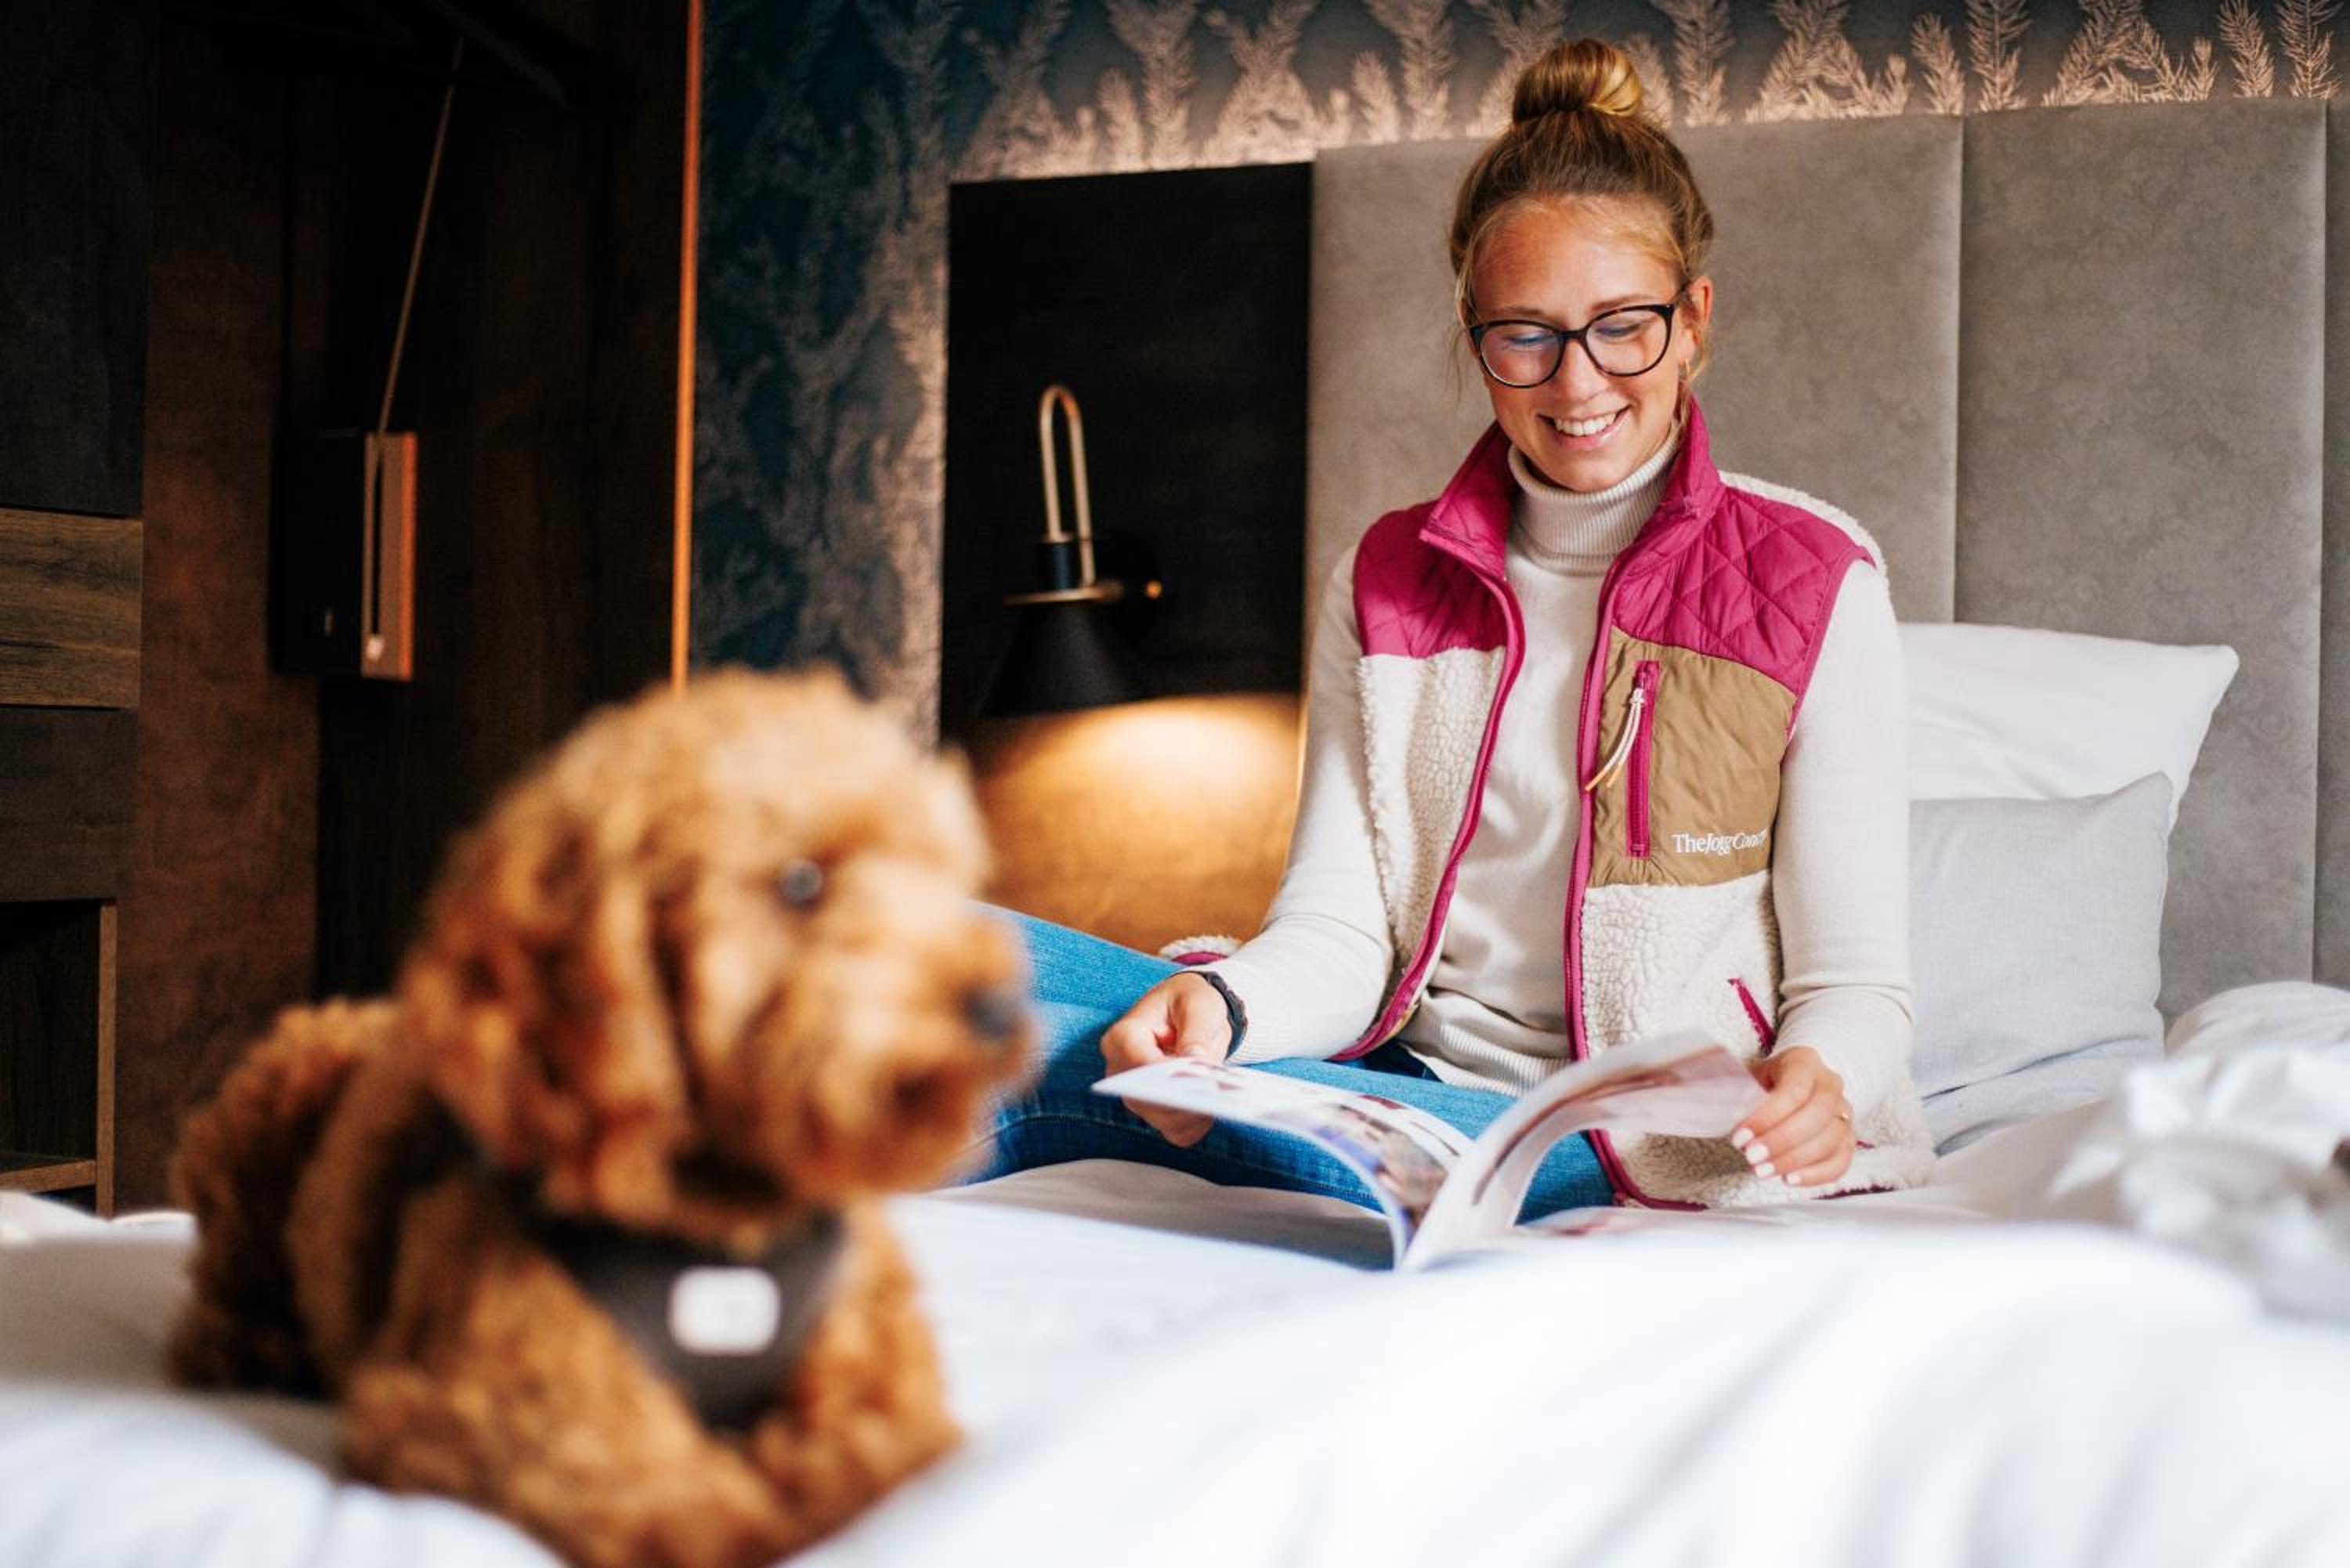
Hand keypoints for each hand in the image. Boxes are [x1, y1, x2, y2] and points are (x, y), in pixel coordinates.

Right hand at [1099, 972, 1235, 1147]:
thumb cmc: (1188, 1002)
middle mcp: (1122, 1072)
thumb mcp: (1198, 1004)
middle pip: (1147, 1099)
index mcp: (1123, 1037)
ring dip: (1195, 1114)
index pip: (1137, 1061)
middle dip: (1183, 1099)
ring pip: (1163, 1121)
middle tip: (1215, 1091)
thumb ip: (1196, 1030)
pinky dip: (1198, 1126)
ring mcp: (1139, 1096)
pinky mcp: (1158, 1113)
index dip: (1165, 1071)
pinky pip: (1178, 1133)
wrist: (1192, 1014)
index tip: (1195, 1072)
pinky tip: (1215, 1109)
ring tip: (1221, 1098)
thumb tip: (1196, 1059)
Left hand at [1732, 1047, 1852, 1188]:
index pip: (1794, 1091)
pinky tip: (1788, 1179)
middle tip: (1751, 1158)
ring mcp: (1845, 1113)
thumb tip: (1721, 1113)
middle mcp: (1831, 1086)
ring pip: (1830, 1141)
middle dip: (1780, 1141)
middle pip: (1816, 1117)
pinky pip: (1840, 1161)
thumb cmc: (1771, 1082)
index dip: (1767, 1117)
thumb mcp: (1753, 1077)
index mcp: (1806, 1063)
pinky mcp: (1848, 1138)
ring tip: (1762, 1171)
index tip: (1740, 1137)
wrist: (1802, 1080)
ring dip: (1794, 1160)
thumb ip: (1741, 1093)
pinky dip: (1815, 1174)